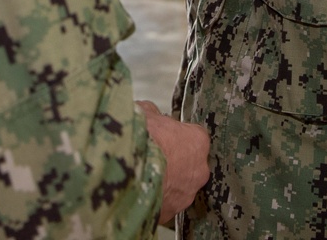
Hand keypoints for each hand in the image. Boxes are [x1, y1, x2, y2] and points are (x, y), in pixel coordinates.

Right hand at [136, 100, 209, 224]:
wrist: (127, 171)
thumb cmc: (142, 140)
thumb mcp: (144, 113)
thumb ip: (152, 113)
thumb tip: (148, 114)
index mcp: (197, 140)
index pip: (192, 135)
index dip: (174, 134)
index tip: (160, 135)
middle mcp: (199, 169)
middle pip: (188, 162)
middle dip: (171, 160)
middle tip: (150, 155)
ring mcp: (187, 194)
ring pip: (177, 185)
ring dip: (163, 181)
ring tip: (140, 175)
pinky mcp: (171, 212)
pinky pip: (164, 203)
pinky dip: (153, 199)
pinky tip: (137, 191)